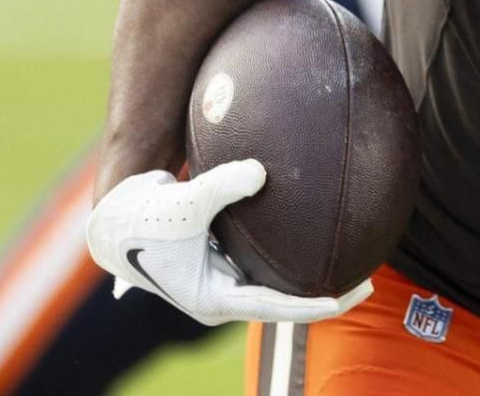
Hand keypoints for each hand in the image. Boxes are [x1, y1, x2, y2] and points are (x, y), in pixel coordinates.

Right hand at [86, 159, 372, 325]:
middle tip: (366, 282)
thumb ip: (223, 186)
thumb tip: (261, 171)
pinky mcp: (222, 263)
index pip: (275, 307)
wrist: (114, 220)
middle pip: (282, 301)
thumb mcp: (185, 202)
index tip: (345, 298)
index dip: (313, 305)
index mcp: (213, 298)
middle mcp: (222, 295)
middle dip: (322, 295)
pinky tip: (316, 234)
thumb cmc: (145, 218)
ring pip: (274, 284)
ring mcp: (223, 281)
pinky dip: (288, 255)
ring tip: (352, 264)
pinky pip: (263, 263)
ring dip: (307, 277)